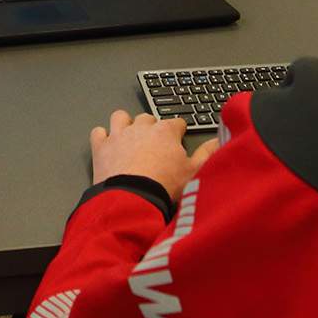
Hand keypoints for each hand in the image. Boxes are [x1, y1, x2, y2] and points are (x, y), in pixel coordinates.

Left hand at [90, 110, 219, 202]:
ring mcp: (119, 135)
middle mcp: (142, 128)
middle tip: (155, 144)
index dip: (178, 132)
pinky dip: (102, 137)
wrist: (133, 200)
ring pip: (121, 117)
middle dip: (151, 127)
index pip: (176, 123)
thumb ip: (207, 154)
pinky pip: (98, 132)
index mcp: (166, 132)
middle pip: (148, 118)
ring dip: (125, 124)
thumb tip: (218, 141)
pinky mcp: (101, 147)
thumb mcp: (194, 172)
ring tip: (129, 137)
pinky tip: (107, 145)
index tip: (178, 140)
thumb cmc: (164, 186)